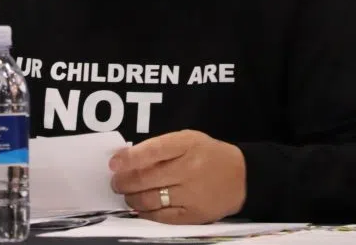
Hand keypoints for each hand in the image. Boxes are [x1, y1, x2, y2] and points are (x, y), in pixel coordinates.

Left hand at [109, 129, 245, 223]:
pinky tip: (140, 208)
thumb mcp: (187, 140)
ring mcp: (192, 194)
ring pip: (150, 199)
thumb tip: (126, 158)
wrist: (242, 177)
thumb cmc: (208, 154)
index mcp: (187, 145)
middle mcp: (189, 169)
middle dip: (124, 182)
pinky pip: (162, 216)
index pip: (152, 151)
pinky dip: (146, 213)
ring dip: (131, 198)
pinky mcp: (194, 215)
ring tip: (127, 195)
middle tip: (115, 183)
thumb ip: (160, 147)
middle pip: (146, 178)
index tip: (113, 164)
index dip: (128, 158)